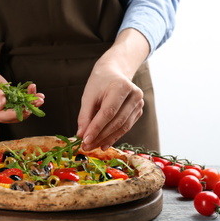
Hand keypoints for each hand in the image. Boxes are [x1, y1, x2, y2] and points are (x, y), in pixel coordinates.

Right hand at [0, 41, 43, 123]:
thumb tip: (1, 105)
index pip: (0, 116)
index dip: (13, 113)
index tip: (25, 108)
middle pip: (12, 116)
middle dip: (26, 109)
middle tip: (37, 101)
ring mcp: (2, 108)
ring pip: (19, 110)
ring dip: (31, 104)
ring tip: (40, 97)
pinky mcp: (8, 101)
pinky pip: (20, 102)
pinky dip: (29, 98)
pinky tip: (38, 94)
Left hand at [76, 28, 149, 150]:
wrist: (114, 73)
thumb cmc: (99, 83)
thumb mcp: (88, 96)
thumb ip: (85, 115)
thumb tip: (81, 135)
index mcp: (121, 87)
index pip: (108, 112)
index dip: (96, 128)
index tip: (85, 140)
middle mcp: (134, 95)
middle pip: (116, 122)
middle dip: (99, 136)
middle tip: (86, 146)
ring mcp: (139, 104)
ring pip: (122, 127)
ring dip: (106, 139)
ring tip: (92, 147)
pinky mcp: (139, 112)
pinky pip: (125, 128)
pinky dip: (113, 137)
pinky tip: (103, 144)